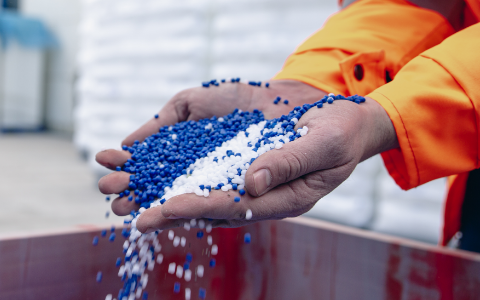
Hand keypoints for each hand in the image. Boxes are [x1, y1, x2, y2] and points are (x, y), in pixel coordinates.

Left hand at [96, 80, 325, 216]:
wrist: (342, 117)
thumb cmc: (341, 133)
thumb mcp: (324, 145)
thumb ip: (289, 163)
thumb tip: (249, 182)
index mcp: (282, 199)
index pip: (233, 207)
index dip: (196, 208)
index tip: (160, 210)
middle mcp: (258, 191)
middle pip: (207, 203)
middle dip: (166, 207)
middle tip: (128, 212)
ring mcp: (248, 174)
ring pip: (199, 184)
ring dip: (162, 184)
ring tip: (122, 186)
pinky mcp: (240, 155)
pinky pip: (205, 162)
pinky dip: (177, 161)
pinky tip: (148, 158)